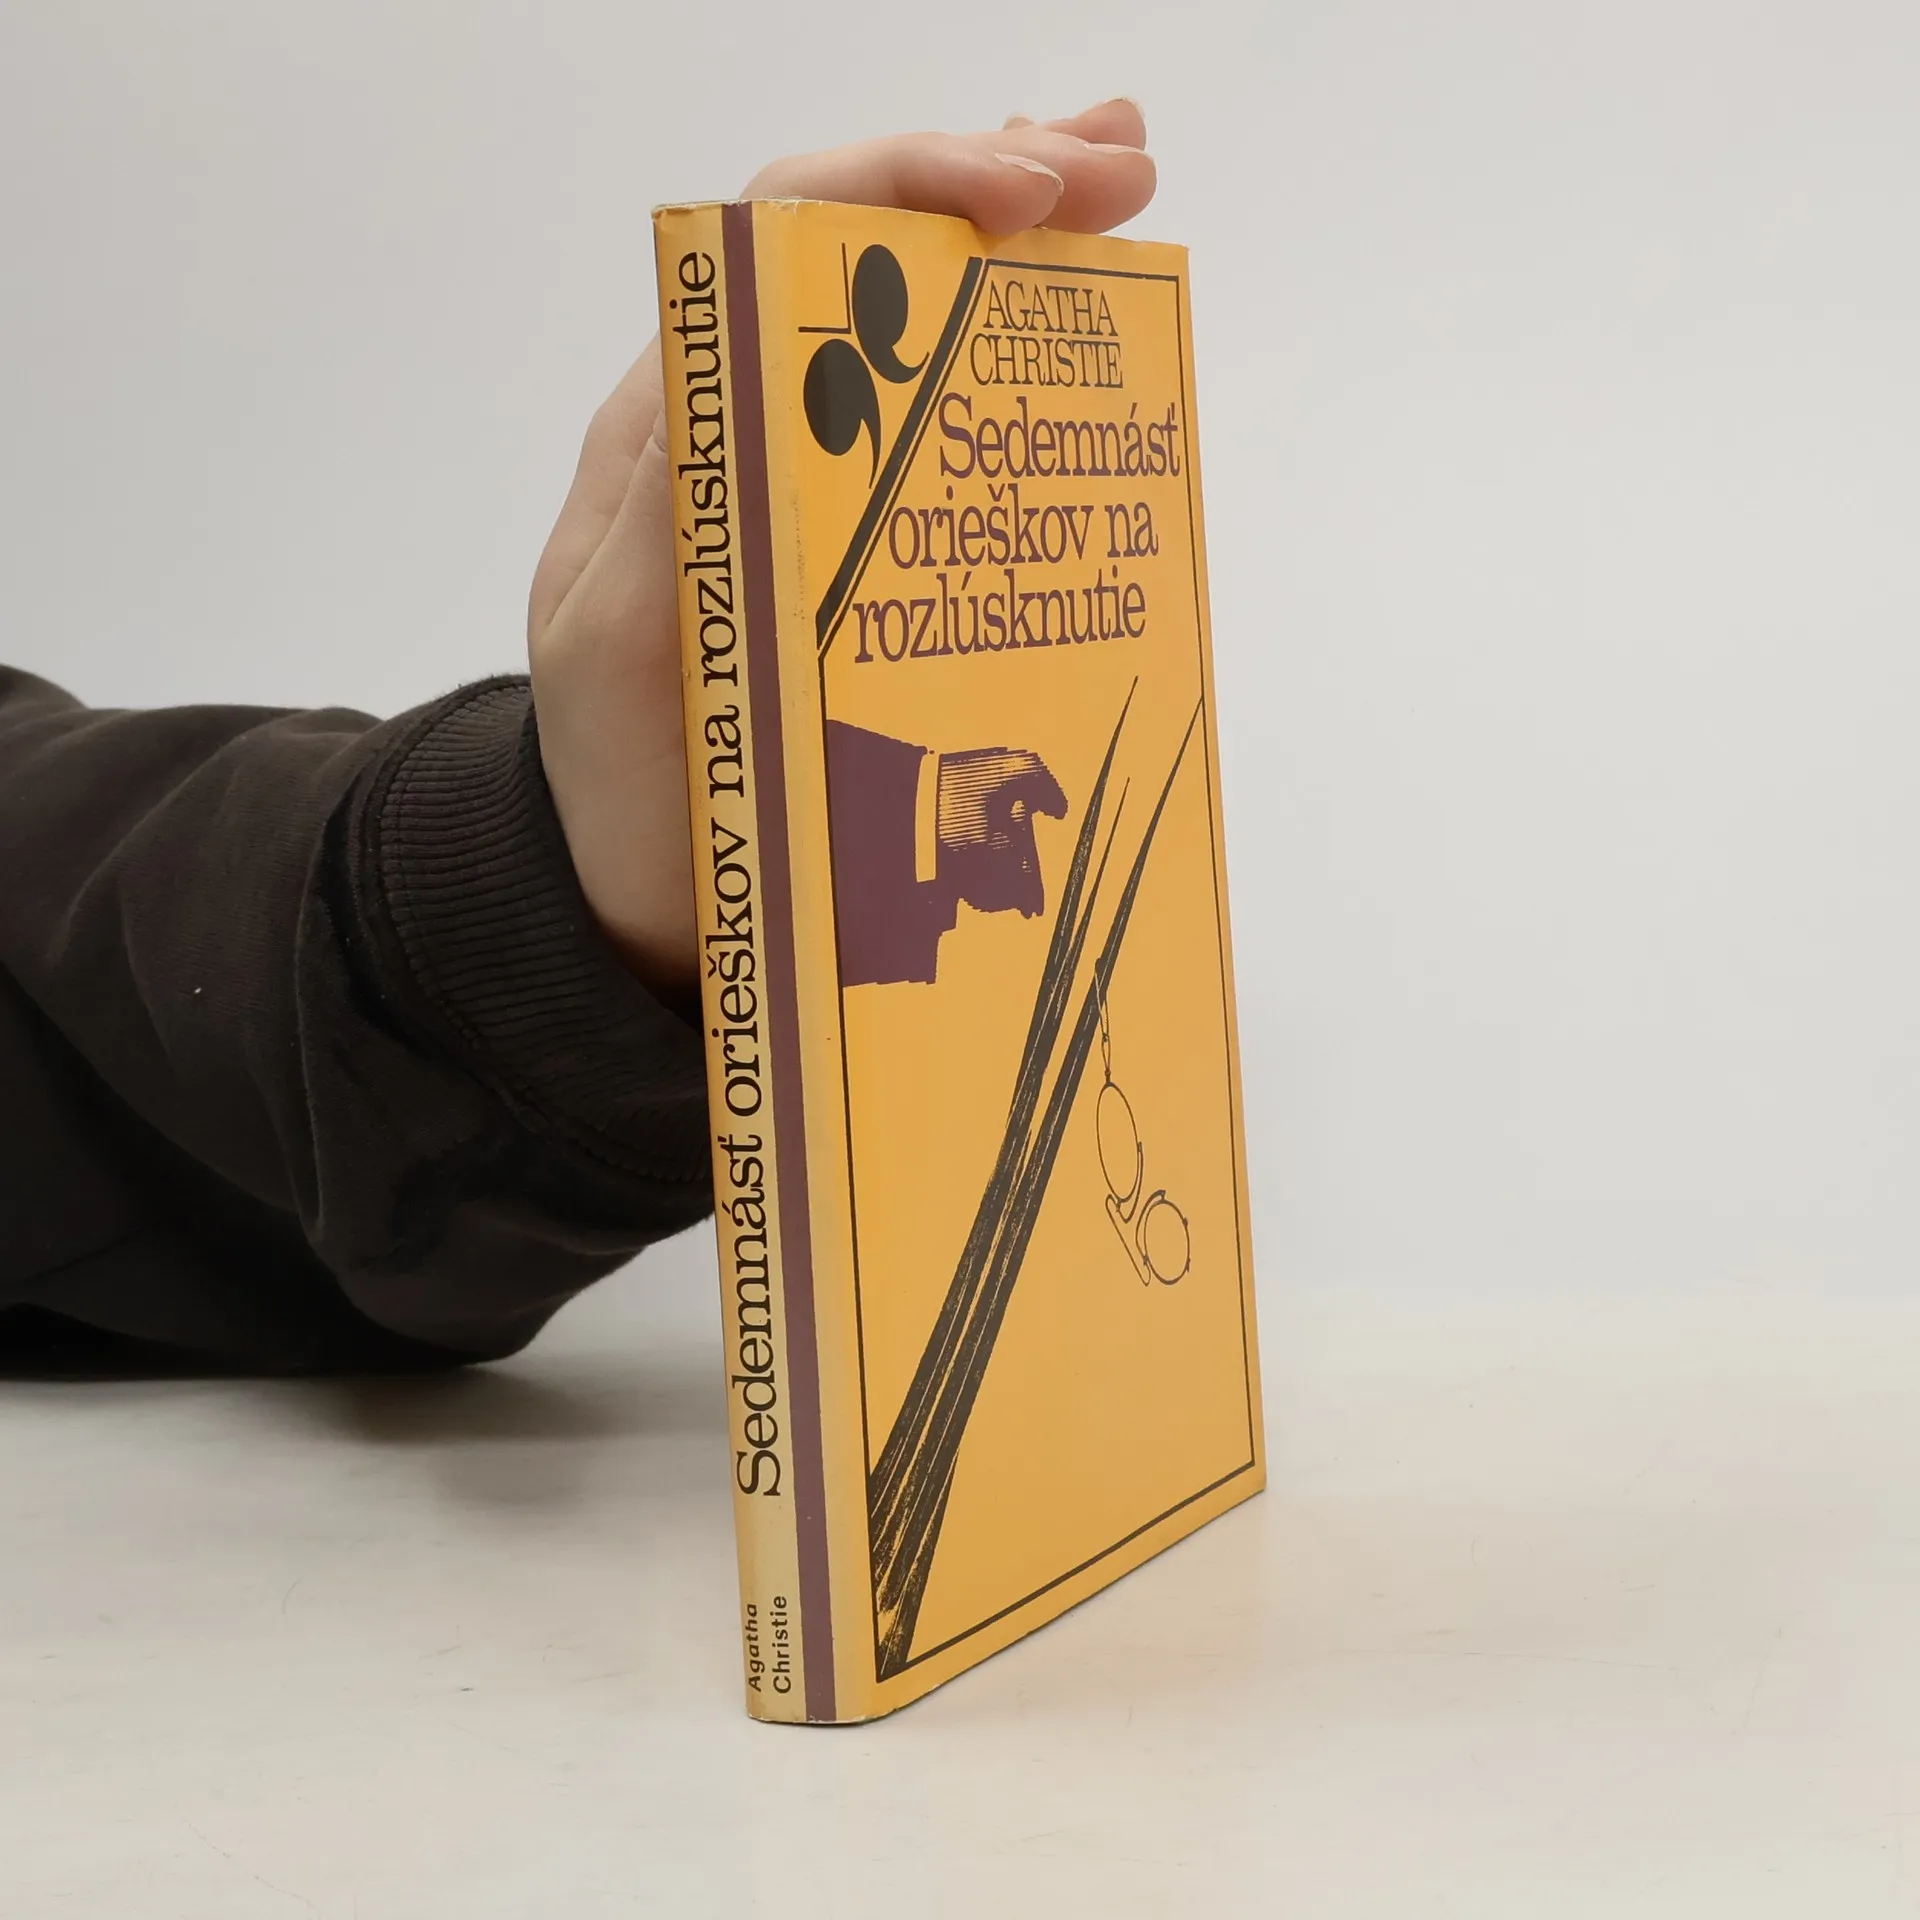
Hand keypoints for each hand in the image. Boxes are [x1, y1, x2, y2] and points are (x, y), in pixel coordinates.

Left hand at [525, 101, 1155, 994]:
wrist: (634, 888)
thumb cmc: (616, 776)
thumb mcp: (614, 647)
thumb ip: (664, 515)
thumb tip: (735, 368)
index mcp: (683, 426)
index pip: (786, 242)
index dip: (907, 187)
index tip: (1028, 194)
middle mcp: (750, 429)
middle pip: (870, 257)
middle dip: (994, 183)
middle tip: (1122, 166)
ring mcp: (816, 490)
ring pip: (919, 329)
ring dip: (1022, 246)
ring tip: (1124, 193)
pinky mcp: (864, 559)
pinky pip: (949, 441)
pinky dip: (1022, 368)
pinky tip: (1090, 335)